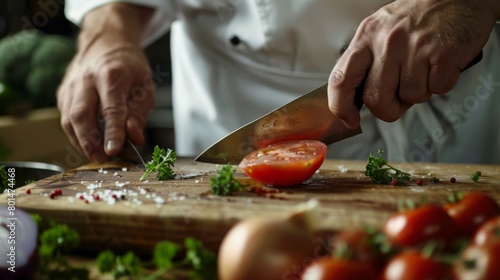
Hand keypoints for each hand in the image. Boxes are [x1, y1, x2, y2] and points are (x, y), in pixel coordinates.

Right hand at [57, 4, 153, 162]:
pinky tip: (87, 144)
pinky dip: (75, 135)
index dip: (112, 132)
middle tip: (101, 159)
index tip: (114, 151)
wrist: (105, 42)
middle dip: (90, 141)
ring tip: (95, 156)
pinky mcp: (62, 92)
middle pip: (81, 114)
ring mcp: (71, 85)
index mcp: (111, 75)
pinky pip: (65, 118)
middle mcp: (86, 79)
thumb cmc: (128, 66)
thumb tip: (135, 138)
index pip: (111, 108)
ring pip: (68, 119)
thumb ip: (139, 113)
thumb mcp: (145, 85)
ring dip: (80, 142)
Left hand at [328, 0, 497, 128]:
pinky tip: (440, 65)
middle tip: (399, 99)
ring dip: (419, 93)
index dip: (340, 106)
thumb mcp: (382, 29)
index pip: (340, 80)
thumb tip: (359, 98)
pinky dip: (441, 84)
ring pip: (410, 97)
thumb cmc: (420, 15)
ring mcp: (415, 48)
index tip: (349, 119)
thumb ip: (368, 61)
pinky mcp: (443, 54)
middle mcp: (387, 41)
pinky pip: (437, 90)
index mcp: (367, 35)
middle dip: (388, 108)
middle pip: (375, 99)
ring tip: (424, 70)